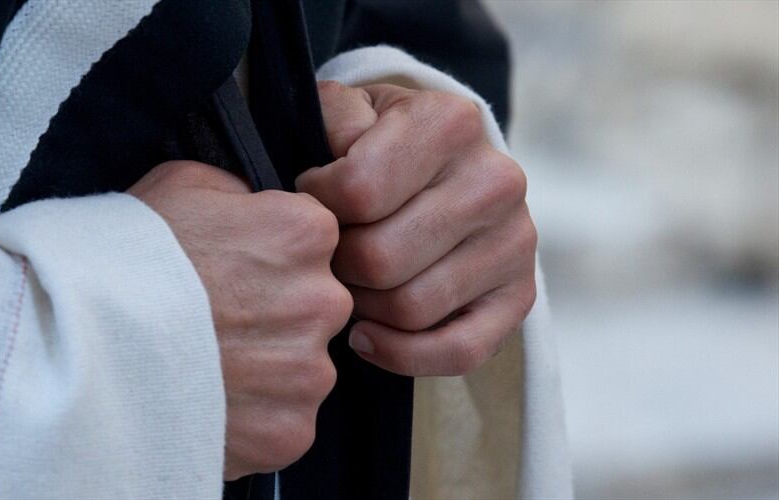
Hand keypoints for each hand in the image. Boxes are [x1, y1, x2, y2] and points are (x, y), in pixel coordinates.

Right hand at [128, 161, 351, 478]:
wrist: (80, 345)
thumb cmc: (125, 258)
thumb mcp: (182, 184)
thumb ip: (241, 193)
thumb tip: (258, 206)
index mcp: (305, 233)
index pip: (314, 240)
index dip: (272, 253)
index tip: (238, 268)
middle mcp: (323, 301)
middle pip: (314, 305)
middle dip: (277, 311)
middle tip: (220, 320)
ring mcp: (309, 371)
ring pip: (302, 366)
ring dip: (269, 367)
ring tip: (210, 363)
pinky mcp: (291, 429)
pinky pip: (285, 419)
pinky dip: (255, 415)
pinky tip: (213, 399)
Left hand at [297, 81, 536, 376]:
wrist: (442, 168)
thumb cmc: (379, 144)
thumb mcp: (347, 112)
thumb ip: (328, 121)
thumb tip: (325, 178)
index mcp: (449, 122)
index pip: (358, 190)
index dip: (315, 205)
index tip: (310, 200)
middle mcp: (496, 180)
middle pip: (380, 259)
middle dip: (336, 265)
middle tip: (325, 255)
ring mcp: (516, 242)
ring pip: (410, 308)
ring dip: (361, 307)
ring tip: (347, 284)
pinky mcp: (520, 296)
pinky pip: (459, 352)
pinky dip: (401, 354)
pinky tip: (366, 335)